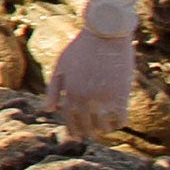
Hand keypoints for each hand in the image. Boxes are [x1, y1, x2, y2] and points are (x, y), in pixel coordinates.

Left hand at [46, 0, 137, 138]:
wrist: (105, 34)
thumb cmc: (81, 48)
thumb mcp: (61, 67)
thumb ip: (53, 90)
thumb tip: (47, 110)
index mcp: (70, 92)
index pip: (69, 119)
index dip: (72, 129)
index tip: (76, 135)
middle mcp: (86, 99)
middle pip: (85, 125)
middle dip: (86, 132)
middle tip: (89, 135)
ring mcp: (104, 99)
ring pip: (103, 126)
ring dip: (102, 131)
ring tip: (102, 130)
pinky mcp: (122, 96)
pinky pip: (120, 119)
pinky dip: (118, 124)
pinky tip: (116, 123)